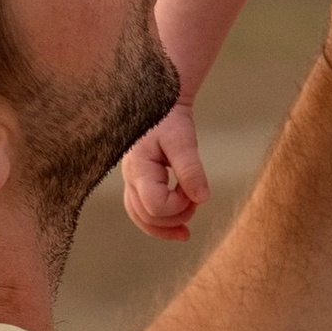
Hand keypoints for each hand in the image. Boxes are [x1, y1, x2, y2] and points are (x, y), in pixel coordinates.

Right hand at [123, 103, 208, 240]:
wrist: (157, 103)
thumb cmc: (169, 118)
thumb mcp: (183, 140)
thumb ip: (191, 169)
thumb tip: (202, 198)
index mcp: (139, 168)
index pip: (156, 206)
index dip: (179, 206)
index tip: (194, 190)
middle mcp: (130, 178)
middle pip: (148, 217)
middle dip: (176, 216)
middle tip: (196, 200)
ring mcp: (131, 182)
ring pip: (142, 219)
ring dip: (167, 225)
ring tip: (188, 227)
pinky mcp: (137, 183)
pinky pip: (142, 212)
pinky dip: (160, 224)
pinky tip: (180, 228)